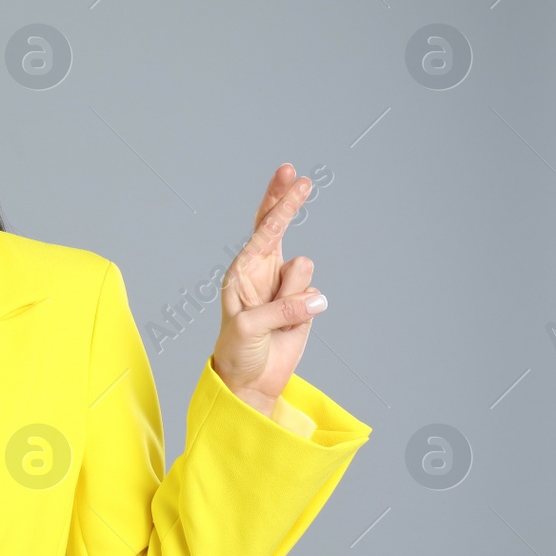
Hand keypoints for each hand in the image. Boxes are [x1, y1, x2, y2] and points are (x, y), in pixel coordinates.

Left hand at [210, 164, 327, 415]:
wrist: (250, 380)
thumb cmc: (238, 351)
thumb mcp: (249, 329)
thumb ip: (280, 309)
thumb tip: (317, 297)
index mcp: (242, 270)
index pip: (264, 229)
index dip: (281, 204)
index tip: (296, 180)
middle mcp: (262, 271)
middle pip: (277, 226)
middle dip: (287, 201)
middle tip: (298, 175)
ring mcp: (284, 285)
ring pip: (305, 270)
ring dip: (294, 294)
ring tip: (277, 319)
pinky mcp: (303, 302)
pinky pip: (316, 295)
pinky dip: (305, 311)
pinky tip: (289, 327)